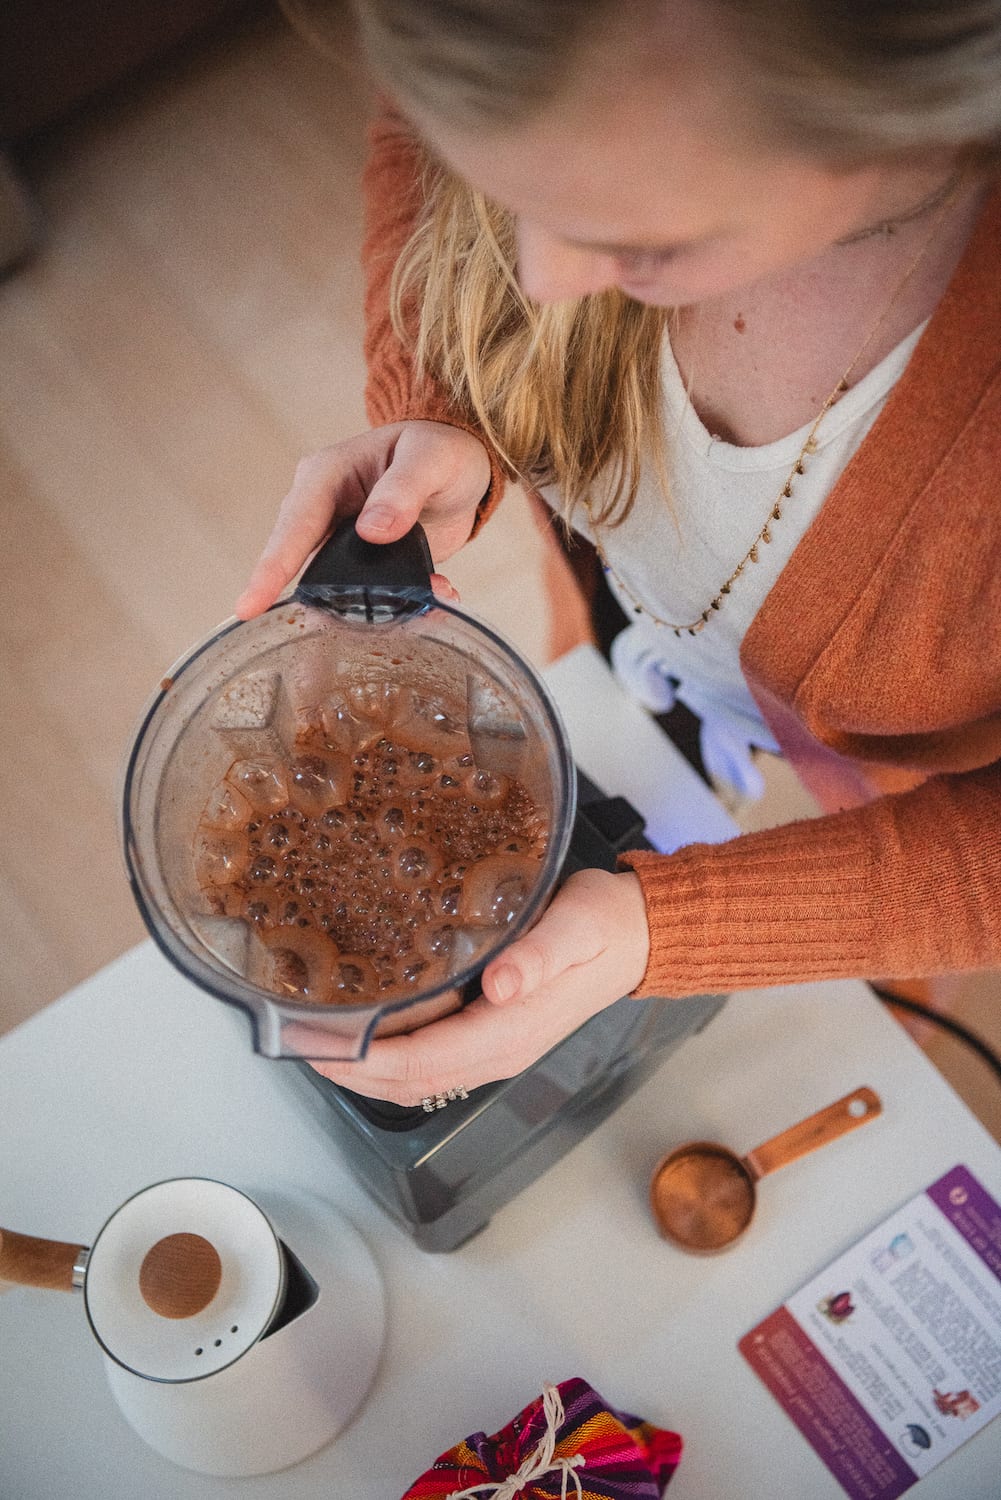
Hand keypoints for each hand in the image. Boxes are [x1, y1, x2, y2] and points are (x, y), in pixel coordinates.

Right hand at [235, 420, 491, 617]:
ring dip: (373, 607)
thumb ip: (403, 490)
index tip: (249, 607)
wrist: (461, 463)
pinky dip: (404, 604)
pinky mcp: (364, 564)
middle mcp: (324, 510)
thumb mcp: (429, 458)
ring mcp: (342, 541)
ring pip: (338, 587)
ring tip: (413, 614)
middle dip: (317, 604)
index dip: (271, 568)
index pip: (294, 525)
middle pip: (303, 565)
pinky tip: (437, 596)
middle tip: (320, 648)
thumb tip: (371, 530)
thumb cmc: (438, 448)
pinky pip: (372, 593)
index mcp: (326, 476)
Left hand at [307, 869, 650, 1105]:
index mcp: (508, 1031)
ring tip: (314, 1040)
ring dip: (361, 1069)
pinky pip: (429, 1059)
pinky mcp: (493, 1032)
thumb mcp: (576, 926)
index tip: (314, 1043)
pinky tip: (364, 1030)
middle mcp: (496, 1050)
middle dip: (345, 1070)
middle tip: (293, 1042)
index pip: (418, 1061)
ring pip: (413, 1077)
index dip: (359, 1059)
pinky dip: (387, 1056)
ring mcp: (494, 1047)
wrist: (638, 936)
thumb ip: (539, 955)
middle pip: (405, 1081)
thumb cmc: (605, 925)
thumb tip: (503, 984)